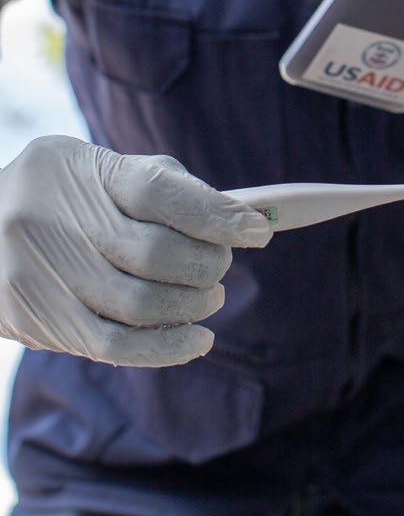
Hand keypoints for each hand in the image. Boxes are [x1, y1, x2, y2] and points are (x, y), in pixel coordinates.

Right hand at [0, 136, 271, 366]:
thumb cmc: (67, 196)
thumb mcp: (106, 171)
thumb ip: (170, 187)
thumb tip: (244, 218)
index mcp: (78, 168)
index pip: (160, 191)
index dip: (218, 215)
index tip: (259, 232)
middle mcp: (50, 217)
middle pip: (155, 253)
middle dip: (207, 264)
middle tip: (221, 266)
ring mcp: (36, 272)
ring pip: (139, 304)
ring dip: (192, 305)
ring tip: (210, 297)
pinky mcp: (33, 320)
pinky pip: (113, 345)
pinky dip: (167, 347)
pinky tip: (198, 339)